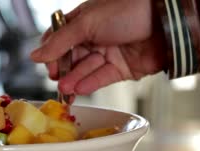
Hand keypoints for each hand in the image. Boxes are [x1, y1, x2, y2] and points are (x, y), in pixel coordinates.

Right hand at [30, 0, 166, 95]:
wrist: (166, 22)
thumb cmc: (127, 11)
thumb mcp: (86, 23)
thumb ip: (59, 42)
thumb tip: (34, 56)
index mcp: (83, 21)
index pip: (59, 39)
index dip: (51, 52)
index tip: (46, 63)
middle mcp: (94, 37)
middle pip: (70, 58)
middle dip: (63, 70)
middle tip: (56, 79)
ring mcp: (107, 53)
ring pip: (84, 70)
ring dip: (74, 80)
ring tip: (65, 89)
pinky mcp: (120, 69)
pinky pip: (100, 78)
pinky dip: (88, 84)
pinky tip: (78, 90)